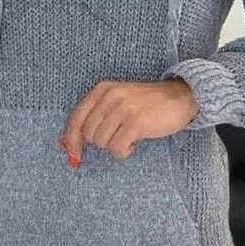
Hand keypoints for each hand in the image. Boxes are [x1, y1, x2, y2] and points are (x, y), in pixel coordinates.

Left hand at [58, 78, 198, 164]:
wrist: (181, 96)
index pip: (75, 119)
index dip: (71, 141)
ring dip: (115, 145)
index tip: (74, 156)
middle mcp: (110, 96)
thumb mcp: (117, 102)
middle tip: (119, 135)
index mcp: (102, 89)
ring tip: (130, 135)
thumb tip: (64, 144)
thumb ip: (93, 118)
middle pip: (89, 135)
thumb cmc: (146, 103)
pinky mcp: (136, 122)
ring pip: (102, 143)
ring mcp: (123, 109)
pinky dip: (125, 151)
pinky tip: (136, 142)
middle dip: (102, 142)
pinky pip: (118, 149)